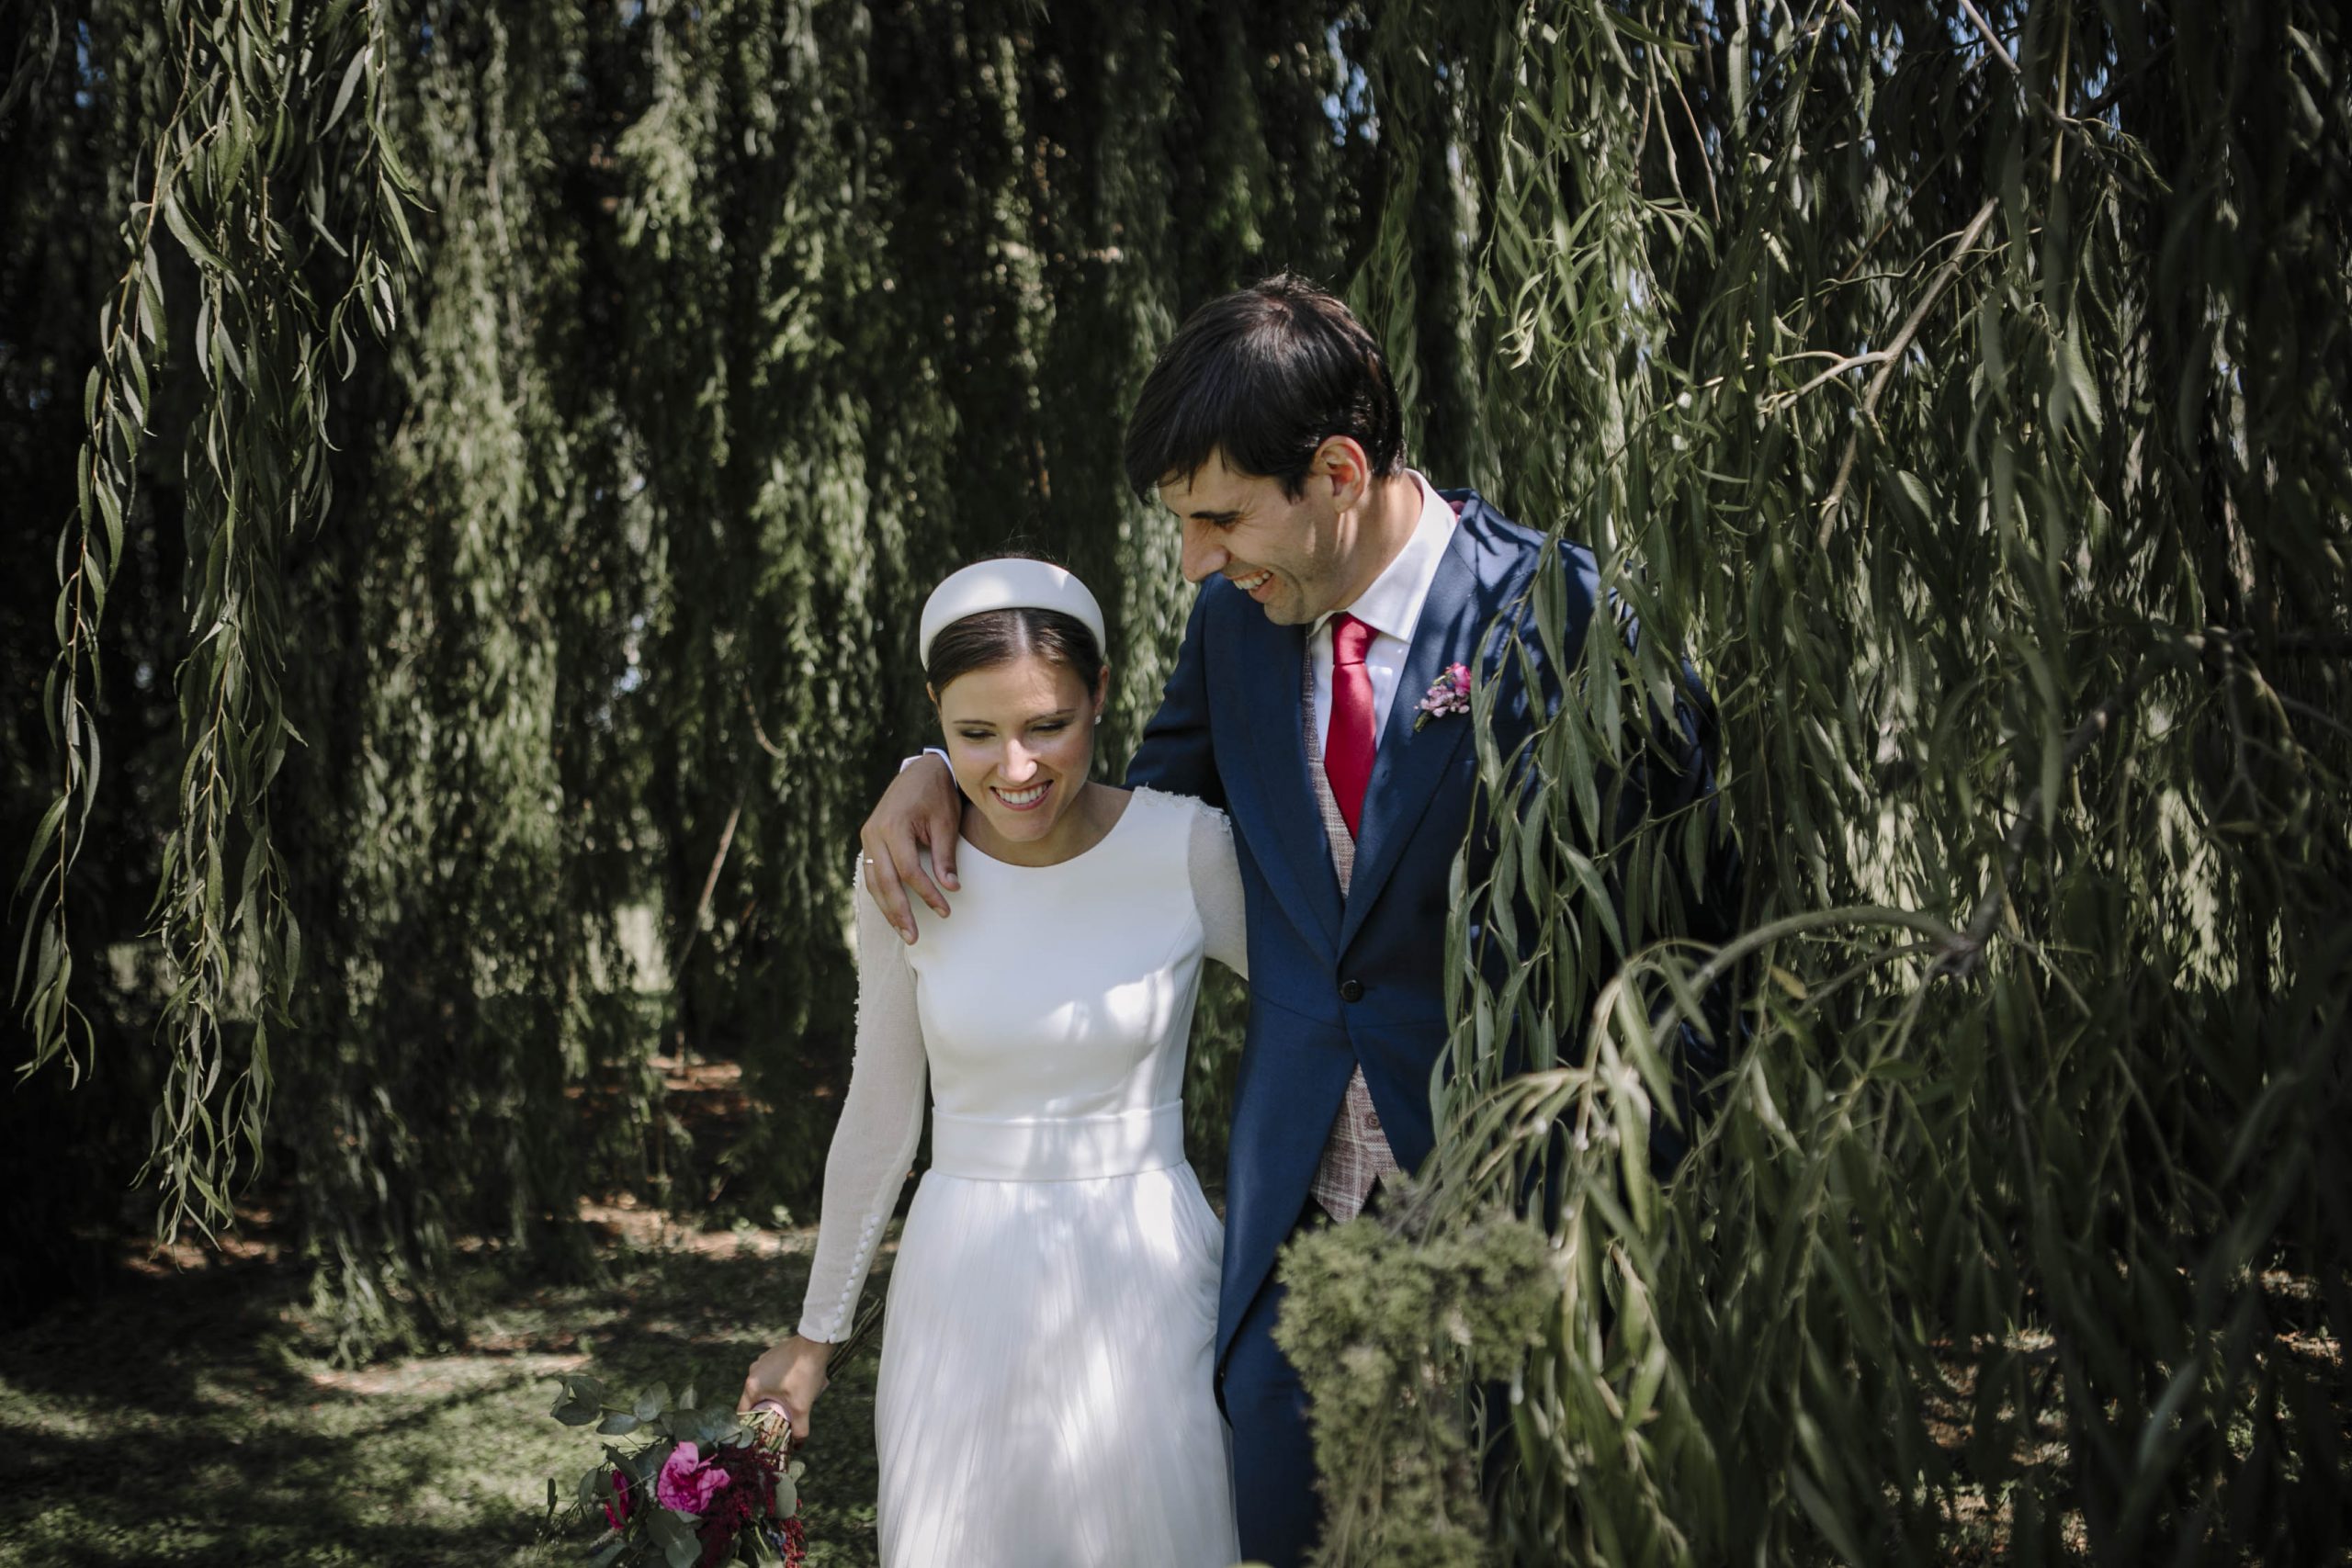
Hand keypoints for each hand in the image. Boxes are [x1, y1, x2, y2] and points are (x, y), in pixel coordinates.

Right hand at [738, 1334, 830, 1440]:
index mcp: (752, 1385)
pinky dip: (783, 1382)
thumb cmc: (804, 1374)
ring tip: (794, 1400)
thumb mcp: (802, 1406)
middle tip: (781, 1420)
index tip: (760, 1434)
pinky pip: (775, 1375)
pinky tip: (799, 1383)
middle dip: (769, 1411)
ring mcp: (762, 1361)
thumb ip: (799, 1429)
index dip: (751, 1426)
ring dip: (778, 1396)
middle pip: (757, 1400)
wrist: (816, 1343)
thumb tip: (798, 1444)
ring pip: (767, 1387)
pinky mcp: (773, 1354)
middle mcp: (753, 1372)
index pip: (744, 1413)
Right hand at [860, 753, 962, 943]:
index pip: (909, 871)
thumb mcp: (946, 822)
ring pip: (874, 882)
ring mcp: (868, 837)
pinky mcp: (869, 841)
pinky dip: (882, 894)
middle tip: (914, 937)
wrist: (920, 771)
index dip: (927, 894)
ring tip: (904, 932)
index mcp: (893, 826)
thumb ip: (945, 856)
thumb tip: (951, 888)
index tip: (945, 910)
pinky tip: (893, 911)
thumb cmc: (937, 794)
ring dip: (888, 909)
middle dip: (900, 912)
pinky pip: (873, 874)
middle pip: (885, 882)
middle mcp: (874, 833)